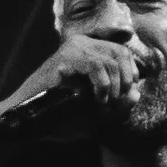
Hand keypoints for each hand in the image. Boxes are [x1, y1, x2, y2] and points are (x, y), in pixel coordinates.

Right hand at [0, 34, 145, 138]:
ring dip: (115, 86)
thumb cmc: (59, 118)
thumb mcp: (95, 115)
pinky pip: (97, 65)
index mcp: (88, 52)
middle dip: (126, 80)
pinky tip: (99, 99)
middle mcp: (82, 44)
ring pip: (112, 59)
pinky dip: (104, 84)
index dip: (132, 72)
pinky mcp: (66, 56)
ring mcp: (73, 48)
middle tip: (117, 101)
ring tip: (105, 103)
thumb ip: (117, 106)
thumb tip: (137, 94)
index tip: (128, 93)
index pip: (122, 51)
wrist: (29, 121)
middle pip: (121, 52)